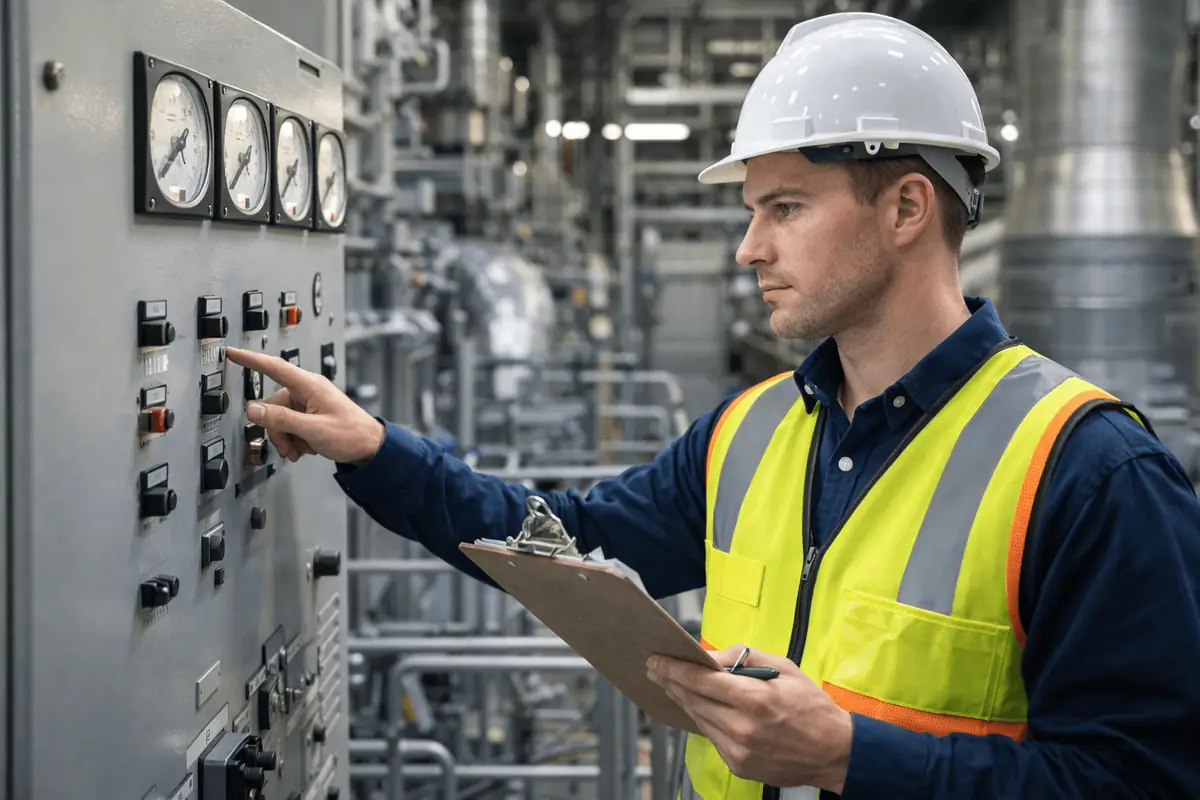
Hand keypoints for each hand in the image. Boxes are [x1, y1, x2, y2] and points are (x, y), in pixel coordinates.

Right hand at [223, 347, 384, 464]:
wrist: (370, 447)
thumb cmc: (351, 434)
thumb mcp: (313, 430)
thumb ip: (281, 419)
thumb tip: (253, 409)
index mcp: (309, 385)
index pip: (274, 367)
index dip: (250, 359)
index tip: (232, 352)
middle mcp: (307, 390)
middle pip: (273, 404)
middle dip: (277, 429)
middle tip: (289, 447)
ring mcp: (308, 402)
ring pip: (279, 418)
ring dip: (286, 438)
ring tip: (301, 449)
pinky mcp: (310, 414)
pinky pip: (289, 424)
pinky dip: (293, 439)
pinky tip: (305, 448)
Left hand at [647, 645, 852, 792]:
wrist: (834, 751)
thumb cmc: (812, 706)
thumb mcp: (784, 668)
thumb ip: (744, 658)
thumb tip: (711, 656)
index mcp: (753, 699)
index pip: (700, 681)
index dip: (674, 669)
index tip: (657, 660)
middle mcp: (741, 727)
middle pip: (693, 700)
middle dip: (671, 682)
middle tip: (656, 669)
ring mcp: (738, 750)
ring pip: (699, 719)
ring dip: (683, 700)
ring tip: (671, 685)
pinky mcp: (738, 765)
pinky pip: (712, 736)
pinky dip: (703, 719)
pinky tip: (698, 707)